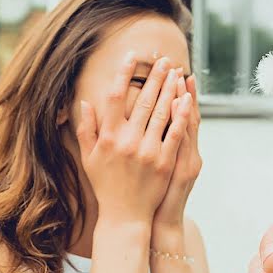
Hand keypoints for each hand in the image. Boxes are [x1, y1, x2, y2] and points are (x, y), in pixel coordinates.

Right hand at [75, 51, 192, 225]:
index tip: (130, 57)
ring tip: (176, 73)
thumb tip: (85, 101)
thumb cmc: (105, 185)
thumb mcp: (89, 157)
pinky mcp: (165, 162)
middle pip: (142, 101)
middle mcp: (127, 141)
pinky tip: (186, 99)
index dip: (122, 75)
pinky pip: (175, 133)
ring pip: (161, 113)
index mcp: (108, 138)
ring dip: (169, 90)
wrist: (124, 216)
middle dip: (154, 78)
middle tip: (164, 61)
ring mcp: (147, 151)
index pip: (114, 98)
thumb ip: (86, 129)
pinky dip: (181, 115)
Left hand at [152, 74, 201, 236]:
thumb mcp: (161, 167)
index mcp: (181, 151)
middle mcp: (189, 153)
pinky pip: (181, 142)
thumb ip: (159, 143)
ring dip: (183, 102)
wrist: (160, 223)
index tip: (179, 74)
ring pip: (187, 126)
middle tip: (179, 68)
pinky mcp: (181, 171)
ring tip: (179, 80)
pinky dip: (181, 124)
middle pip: (187, 117)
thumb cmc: (154, 195)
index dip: (183, 95)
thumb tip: (153, 121)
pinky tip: (180, 107)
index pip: (183, 117)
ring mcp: (187, 161)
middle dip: (183, 91)